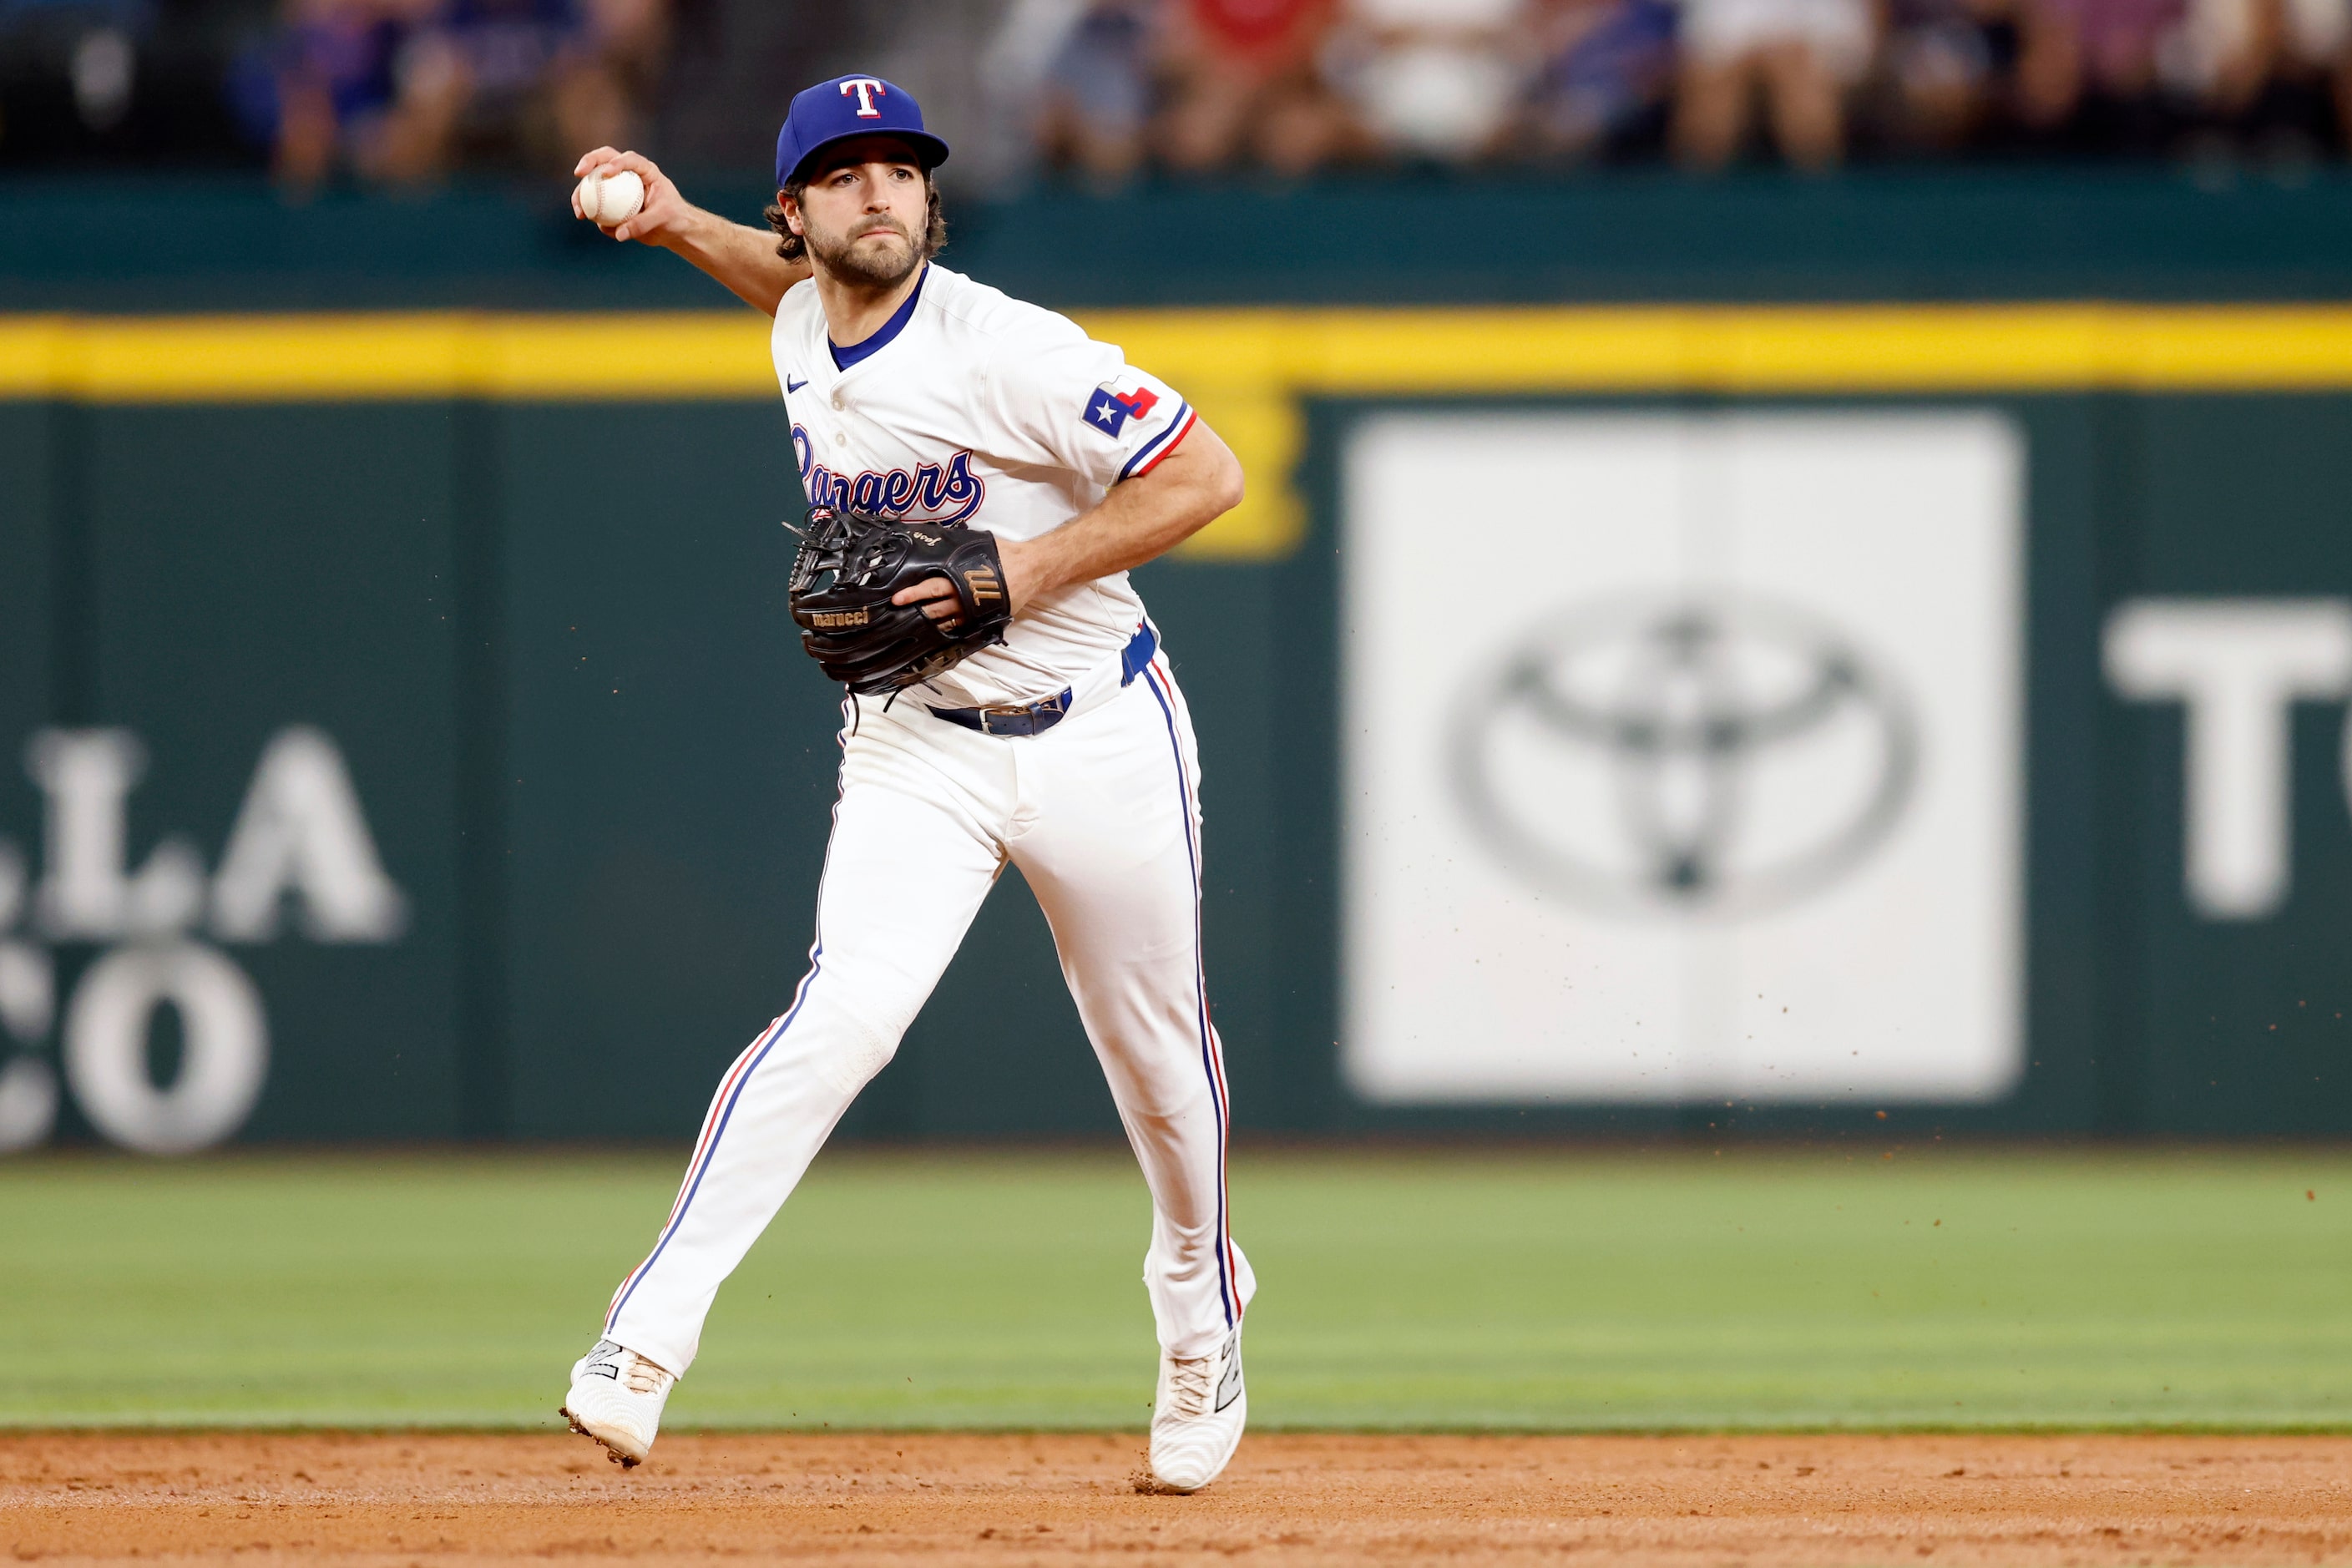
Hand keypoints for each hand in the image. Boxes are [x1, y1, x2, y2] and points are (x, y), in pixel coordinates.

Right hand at [571, 146, 692, 247]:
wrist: (673, 230)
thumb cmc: (674, 218)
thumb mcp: (662, 219)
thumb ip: (642, 224)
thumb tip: (618, 233)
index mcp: (644, 170)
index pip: (629, 159)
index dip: (616, 162)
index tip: (606, 173)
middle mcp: (628, 173)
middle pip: (604, 159)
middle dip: (588, 162)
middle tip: (578, 173)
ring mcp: (617, 186)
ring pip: (594, 181)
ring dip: (581, 192)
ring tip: (579, 210)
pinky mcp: (611, 201)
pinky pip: (597, 203)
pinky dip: (589, 209)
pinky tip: (586, 218)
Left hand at [889, 537, 1043, 623]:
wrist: (1031, 569)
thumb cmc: (1004, 555)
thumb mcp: (976, 545)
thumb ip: (956, 549)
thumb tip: (937, 542)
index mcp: (960, 578)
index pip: (931, 588)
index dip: (913, 594)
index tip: (897, 598)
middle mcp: (965, 598)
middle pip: (935, 609)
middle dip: (916, 611)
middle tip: (900, 615)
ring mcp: (974, 612)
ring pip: (946, 622)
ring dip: (930, 623)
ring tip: (914, 624)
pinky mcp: (984, 618)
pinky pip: (962, 627)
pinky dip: (949, 628)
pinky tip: (939, 629)